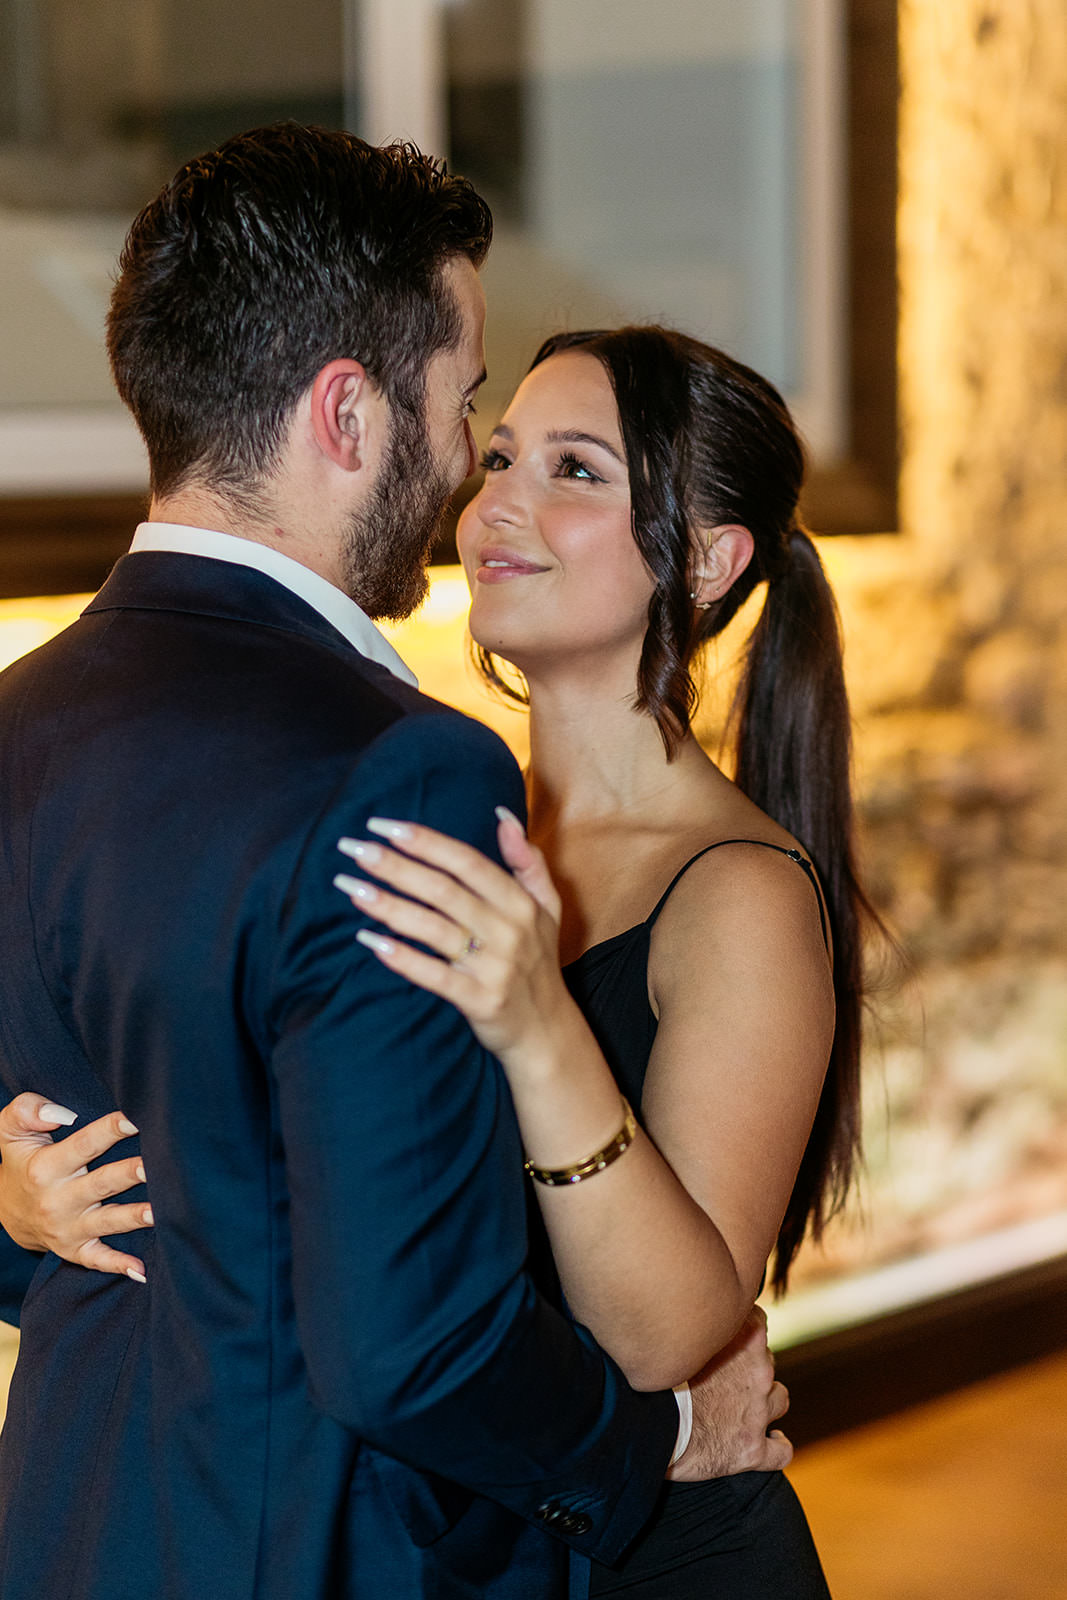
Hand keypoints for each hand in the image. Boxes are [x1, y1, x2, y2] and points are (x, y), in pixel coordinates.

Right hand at [0, 1095, 152, 1280]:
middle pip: (101, 1184)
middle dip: (130, 1174)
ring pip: (106, 1222)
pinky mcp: (74, 1249)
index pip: (83, 1145)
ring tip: (160, 1211)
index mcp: (46, 1168)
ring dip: (133, 1217)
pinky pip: (97, 1260)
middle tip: (157, 1165)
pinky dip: (118, 1265)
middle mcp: (58, 1200)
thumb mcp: (8, 1132)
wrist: (6, 1211)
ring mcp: (67, 1228)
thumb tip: (60, 1113)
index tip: (136, 1119)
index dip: (109, 1131)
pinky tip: (142, 1270)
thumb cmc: (20, 1161)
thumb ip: (25, 1111)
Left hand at [333, 809, 575, 1070]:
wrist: (547, 1030)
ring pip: (433, 929)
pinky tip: (369, 941)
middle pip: (443, 890)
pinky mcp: (480, 1001)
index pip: (466, 861)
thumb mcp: (547, 907)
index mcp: (521, 902)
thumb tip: (503, 815)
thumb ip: (527, 860)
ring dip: (388, 906)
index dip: (424, 841)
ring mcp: (494, 967)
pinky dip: (402, 958)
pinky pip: (434, 976)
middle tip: (352, 849)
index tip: (383, 825)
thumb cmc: (538, 960)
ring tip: (351, 887)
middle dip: (395, 866)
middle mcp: (508, 930)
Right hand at [667, 1307, 792, 1479]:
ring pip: (779, 1398)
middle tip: (724, 1376)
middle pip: (767, 1361)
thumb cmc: (654, 1380)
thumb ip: (697, 1326)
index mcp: (741, 1339)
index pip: (758, 1321)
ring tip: (750, 1407)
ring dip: (767, 1401)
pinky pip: (781, 1451)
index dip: (745, 1330)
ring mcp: (757, 1412)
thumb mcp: (679, 1336)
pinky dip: (778, 1445)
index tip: (730, 1335)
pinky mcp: (753, 1448)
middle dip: (750, 1368)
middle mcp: (757, 1373)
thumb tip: (687, 1317)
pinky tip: (774, 1442)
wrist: (649, 1426)